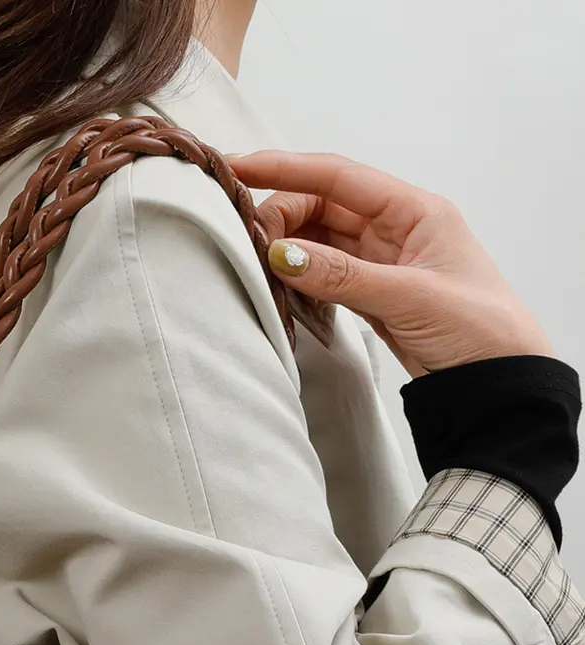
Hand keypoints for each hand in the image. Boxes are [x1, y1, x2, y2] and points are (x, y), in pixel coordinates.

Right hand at [227, 151, 554, 378]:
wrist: (500, 382)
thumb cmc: (479, 329)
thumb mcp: (409, 298)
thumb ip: (343, 276)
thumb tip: (282, 254)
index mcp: (416, 211)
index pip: (340, 177)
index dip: (287, 169)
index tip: (240, 167)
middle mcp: (397, 229)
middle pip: (323, 206)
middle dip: (282, 217)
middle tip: (248, 244)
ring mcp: (383, 262)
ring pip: (320, 241)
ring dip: (287, 249)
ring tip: (256, 266)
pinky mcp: (374, 295)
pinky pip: (326, 275)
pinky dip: (300, 279)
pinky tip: (280, 287)